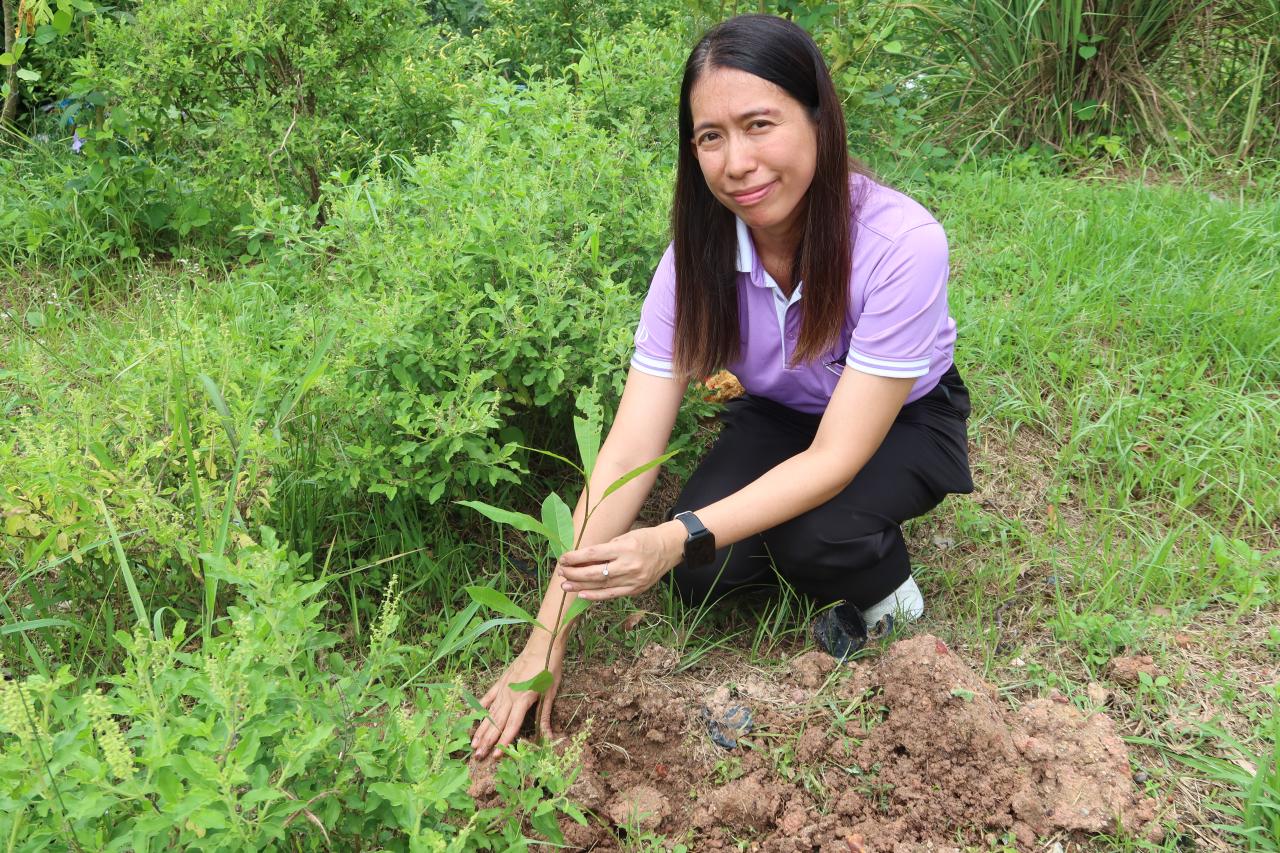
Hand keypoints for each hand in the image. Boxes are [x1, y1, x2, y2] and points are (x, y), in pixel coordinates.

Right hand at [472, 644, 562, 759]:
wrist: (542, 644)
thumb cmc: (549, 668)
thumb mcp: (551, 693)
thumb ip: (545, 716)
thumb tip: (548, 738)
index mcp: (523, 699)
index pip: (512, 726)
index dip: (504, 742)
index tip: (495, 756)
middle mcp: (510, 696)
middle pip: (497, 722)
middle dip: (487, 741)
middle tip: (477, 756)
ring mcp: (503, 688)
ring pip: (489, 712)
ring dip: (481, 728)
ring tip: (473, 743)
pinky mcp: (501, 681)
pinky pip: (488, 696)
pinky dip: (480, 706)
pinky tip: (471, 714)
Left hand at [557, 521, 685, 600]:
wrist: (669, 548)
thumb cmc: (644, 539)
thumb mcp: (624, 537)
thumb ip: (604, 550)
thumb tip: (581, 560)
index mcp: (625, 548)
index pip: (594, 554)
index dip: (576, 558)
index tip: (563, 559)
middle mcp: (629, 565)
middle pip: (595, 573)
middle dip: (575, 573)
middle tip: (561, 572)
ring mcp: (633, 580)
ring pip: (601, 586)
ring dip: (580, 586)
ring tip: (565, 585)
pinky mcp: (635, 590)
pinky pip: (611, 594)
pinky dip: (595, 595)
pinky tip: (582, 594)